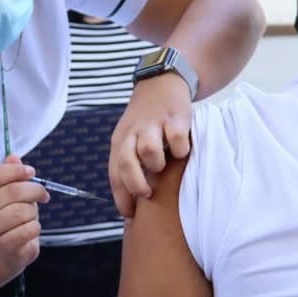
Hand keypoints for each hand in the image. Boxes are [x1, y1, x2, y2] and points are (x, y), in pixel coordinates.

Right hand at [0, 155, 48, 276]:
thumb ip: (12, 176)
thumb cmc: (10, 218)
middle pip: (13, 191)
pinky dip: (35, 228)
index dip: (15, 171)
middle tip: (43, 195)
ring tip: (30, 217)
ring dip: (34, 213)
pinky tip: (30, 230)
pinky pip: (29, 229)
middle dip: (35, 190)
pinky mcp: (4, 245)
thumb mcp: (11, 195)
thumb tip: (14, 157)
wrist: (2, 252)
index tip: (32, 172)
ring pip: (22, 211)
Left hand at [109, 73, 191, 217]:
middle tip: (147, 194)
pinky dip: (181, 149)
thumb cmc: (147, 119)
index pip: (114, 173)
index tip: (130, 214)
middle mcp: (133, 133)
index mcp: (120, 141)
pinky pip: (177, 139)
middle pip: (125, 162)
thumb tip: (134, 201)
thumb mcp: (130, 137)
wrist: (161, 82)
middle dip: (135, 183)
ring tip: (165, 165)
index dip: (121, 197)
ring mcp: (154, 124)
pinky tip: (183, 150)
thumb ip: (130, 162)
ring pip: (149, 151)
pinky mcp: (175, 117)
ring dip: (157, 163)